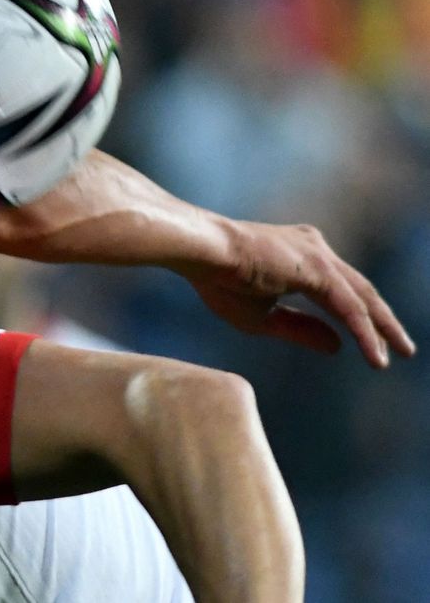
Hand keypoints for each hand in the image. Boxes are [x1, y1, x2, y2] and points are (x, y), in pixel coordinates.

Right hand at [182, 221, 414, 367]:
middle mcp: (315, 249)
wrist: (202, 252)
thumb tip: (338, 346)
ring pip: (361, 299)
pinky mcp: (318, 269)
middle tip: (404, 348)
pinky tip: (377, 357)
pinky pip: (350, 308)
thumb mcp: (262, 317)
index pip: (339, 291)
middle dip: (383, 320)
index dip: (357, 319)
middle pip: (360, 291)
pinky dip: (366, 334)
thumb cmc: (219, 280)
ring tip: (403, 353)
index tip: (374, 344)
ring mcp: (319, 256)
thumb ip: (300, 329)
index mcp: (299, 256)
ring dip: (384, 328)